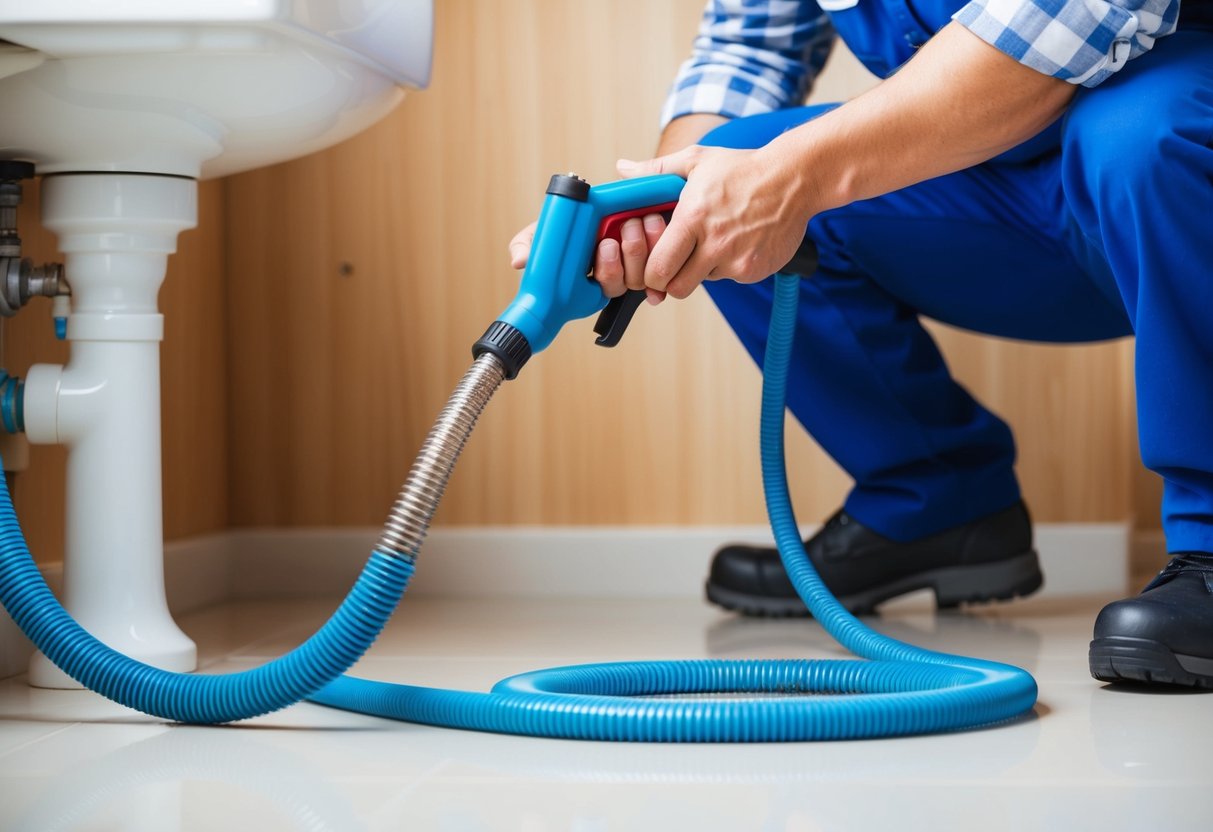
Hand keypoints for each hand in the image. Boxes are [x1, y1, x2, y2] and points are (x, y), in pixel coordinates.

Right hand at [507, 213, 669, 303]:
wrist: (626, 190)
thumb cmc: (580, 216)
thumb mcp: (549, 226)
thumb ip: (531, 242)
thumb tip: (519, 261)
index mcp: (595, 272)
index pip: (603, 285)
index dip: (608, 269)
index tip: (605, 245)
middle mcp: (618, 273)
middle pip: (629, 278)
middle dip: (628, 254)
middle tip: (626, 225)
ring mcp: (639, 264)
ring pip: (649, 267)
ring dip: (646, 243)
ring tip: (642, 219)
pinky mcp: (661, 253)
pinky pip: (668, 257)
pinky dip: (663, 239)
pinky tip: (657, 221)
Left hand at [616, 144, 813, 300]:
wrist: (795, 177)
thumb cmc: (743, 169)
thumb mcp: (697, 161)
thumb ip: (655, 170)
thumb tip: (623, 169)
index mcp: (693, 219)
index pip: (658, 268)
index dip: (651, 272)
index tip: (654, 263)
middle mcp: (715, 244)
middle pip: (677, 288)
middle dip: (671, 280)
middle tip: (676, 262)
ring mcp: (737, 261)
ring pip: (704, 282)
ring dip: (702, 269)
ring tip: (713, 241)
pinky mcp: (755, 270)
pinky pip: (731, 277)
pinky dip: (729, 265)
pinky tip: (738, 241)